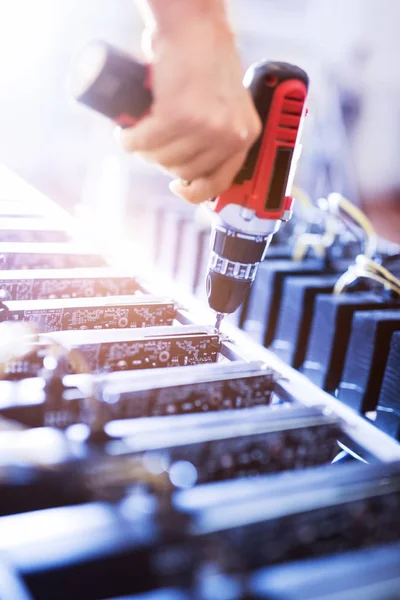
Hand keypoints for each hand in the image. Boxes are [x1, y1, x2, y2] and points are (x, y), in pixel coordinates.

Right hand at [119, 14, 260, 202]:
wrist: (195, 24)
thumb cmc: (207, 57)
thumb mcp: (227, 103)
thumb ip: (219, 132)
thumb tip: (193, 164)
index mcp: (244, 134)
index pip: (220, 181)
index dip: (195, 190)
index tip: (180, 186)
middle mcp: (229, 134)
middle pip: (184, 171)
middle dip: (162, 160)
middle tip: (152, 143)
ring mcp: (204, 127)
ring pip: (162, 159)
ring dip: (143, 150)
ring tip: (138, 134)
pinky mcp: (177, 115)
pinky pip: (144, 142)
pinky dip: (129, 139)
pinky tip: (126, 132)